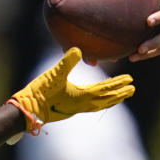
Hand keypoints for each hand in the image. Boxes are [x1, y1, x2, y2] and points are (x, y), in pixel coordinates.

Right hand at [10, 47, 133, 127]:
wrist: (27, 110)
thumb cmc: (40, 92)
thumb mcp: (53, 74)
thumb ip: (66, 62)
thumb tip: (77, 49)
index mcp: (81, 97)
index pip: (105, 89)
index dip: (118, 84)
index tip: (130, 80)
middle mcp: (82, 104)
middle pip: (106, 99)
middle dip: (120, 93)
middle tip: (132, 88)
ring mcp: (76, 108)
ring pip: (100, 104)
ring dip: (111, 99)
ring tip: (121, 96)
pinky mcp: (70, 108)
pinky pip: (91, 106)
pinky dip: (100, 102)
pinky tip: (98, 100)